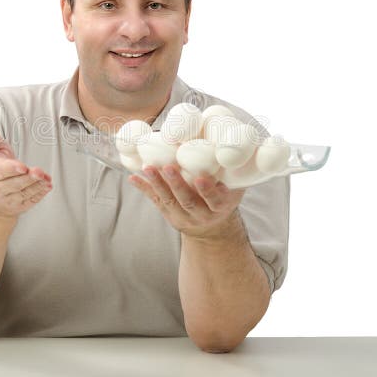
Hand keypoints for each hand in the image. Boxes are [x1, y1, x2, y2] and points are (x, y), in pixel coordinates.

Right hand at [0, 122, 52, 220]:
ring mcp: (7, 199)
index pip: (0, 171)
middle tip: (39, 172)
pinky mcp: (18, 207)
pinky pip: (30, 201)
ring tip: (47, 178)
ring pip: (24, 193)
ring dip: (37, 186)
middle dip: (28, 178)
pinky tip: (47, 186)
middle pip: (14, 183)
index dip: (11, 169)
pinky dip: (40, 194)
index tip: (22, 166)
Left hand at [129, 164, 245, 238]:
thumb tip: (243, 148)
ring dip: (157, 183)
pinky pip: (155, 201)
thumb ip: (236, 175)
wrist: (212, 228)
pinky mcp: (168, 213)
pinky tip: (133, 177)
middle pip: (187, 201)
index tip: (201, 178)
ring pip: (169, 201)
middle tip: (168, 167)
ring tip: (148, 168)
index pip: (214, 201)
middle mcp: (201, 215)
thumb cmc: (224, 199)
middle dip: (176, 184)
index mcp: (219, 208)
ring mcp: (182, 216)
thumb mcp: (235, 191)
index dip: (207, 191)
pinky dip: (144, 189)